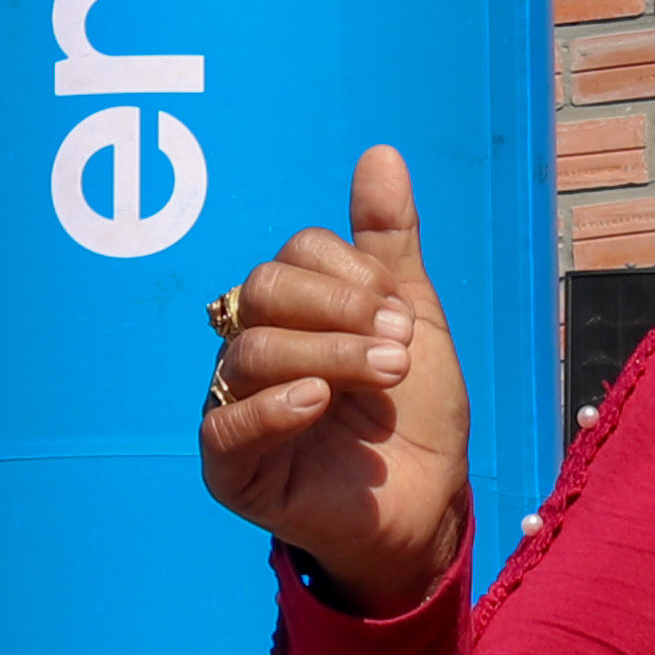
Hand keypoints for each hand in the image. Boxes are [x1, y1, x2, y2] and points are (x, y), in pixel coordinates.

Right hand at [194, 148, 471, 610]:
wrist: (430, 501)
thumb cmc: (415, 412)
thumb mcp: (412, 316)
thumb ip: (388, 241)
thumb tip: (381, 153)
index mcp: (294, 309)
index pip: (297, 255)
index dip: (353, 274)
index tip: (403, 312)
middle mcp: (256, 348)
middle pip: (264, 292)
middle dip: (339, 310)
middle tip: (399, 346)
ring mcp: (238, 405)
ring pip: (253, 353)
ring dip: (329, 355)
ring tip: (387, 375)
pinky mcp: (231, 468)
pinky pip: (224, 426)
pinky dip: (272, 408)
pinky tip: (317, 401)